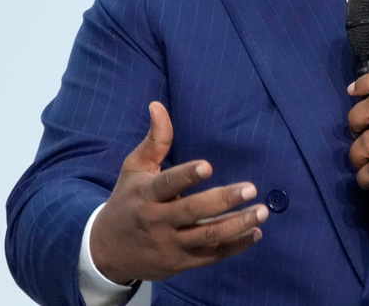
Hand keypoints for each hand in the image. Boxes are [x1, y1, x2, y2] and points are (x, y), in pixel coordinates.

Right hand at [90, 102, 267, 283]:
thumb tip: (158, 105)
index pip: (167, 184)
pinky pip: (211, 256)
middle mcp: (157, 221)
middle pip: (193, 212)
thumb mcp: (134, 168)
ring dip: (237, 225)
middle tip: (251, 189)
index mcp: (146, 194)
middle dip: (224, 201)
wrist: (106, 251)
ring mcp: (169, 245)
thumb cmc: (128, 200)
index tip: (208, 166)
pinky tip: (255, 233)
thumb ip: (155, 140)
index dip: (186, 176)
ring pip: (207, 236)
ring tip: (261, 211)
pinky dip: (235, 246)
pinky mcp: (179, 263)